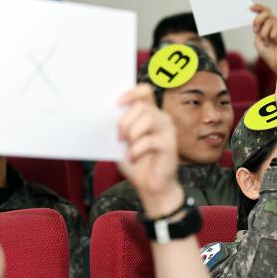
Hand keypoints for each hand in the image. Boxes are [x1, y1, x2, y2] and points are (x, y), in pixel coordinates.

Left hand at [117, 84, 182, 216]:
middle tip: (118, 136)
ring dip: (132, 132)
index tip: (117, 103)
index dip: (131, 93)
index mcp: (149, 113)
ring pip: (148, 118)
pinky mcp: (170, 145)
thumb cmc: (137, 162)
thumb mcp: (122, 141)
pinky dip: (136, 150)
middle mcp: (161, 118)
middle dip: (125, 120)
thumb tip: (106, 114)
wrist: (150, 185)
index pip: (144, 91)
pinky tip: (133, 157)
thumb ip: (119, 126)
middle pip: (142, 105)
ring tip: (126, 144)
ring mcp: (168, 131)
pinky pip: (150, 140)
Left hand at [251, 4, 276, 72]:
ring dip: (264, 34)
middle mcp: (275, 24)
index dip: (258, 8)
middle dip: (258, 21)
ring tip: (268, 42)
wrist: (276, 63)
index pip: (264, 12)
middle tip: (256, 30)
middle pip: (266, 13)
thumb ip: (257, 29)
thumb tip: (256, 18)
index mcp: (267, 25)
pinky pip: (276, 28)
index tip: (250, 8)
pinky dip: (272, 36)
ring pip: (269, 22)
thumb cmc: (269, 53)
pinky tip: (276, 41)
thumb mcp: (258, 40)